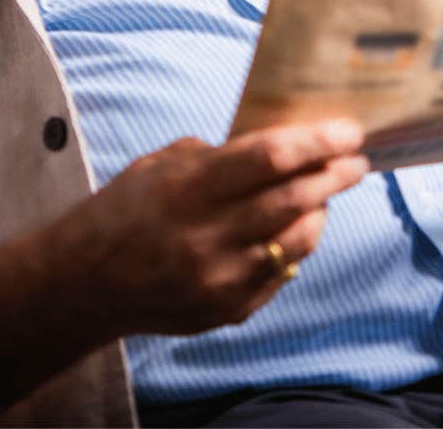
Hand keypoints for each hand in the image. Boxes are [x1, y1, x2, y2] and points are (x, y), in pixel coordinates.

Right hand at [51, 119, 368, 337]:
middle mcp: (207, 237)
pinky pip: (281, 273)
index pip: (269, 158)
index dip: (317, 142)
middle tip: (356, 159)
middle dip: (335, 175)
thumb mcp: (162, 166)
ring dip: (320, 211)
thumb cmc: (125, 210)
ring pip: (298, 241)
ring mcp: (220, 280)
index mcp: (188, 189)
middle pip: (294, 199)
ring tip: (324, 192)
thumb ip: (220, 157)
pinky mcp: (228, 310)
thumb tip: (282, 145)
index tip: (349, 130)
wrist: (86, 282)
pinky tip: (293, 228)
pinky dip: (294, 245)